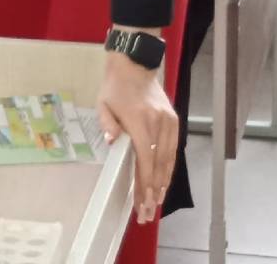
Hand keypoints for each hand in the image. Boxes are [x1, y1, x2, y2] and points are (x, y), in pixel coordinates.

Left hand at [96, 41, 177, 225]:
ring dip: (163, 182)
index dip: (145, 182)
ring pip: (169, 158)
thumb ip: (107, 124)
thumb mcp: (103, 103)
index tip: (143, 201)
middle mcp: (157, 123)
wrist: (135, 65)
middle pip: (158, 163)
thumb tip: (112, 143)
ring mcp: (168, 122)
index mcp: (139, 120)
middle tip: (148, 211)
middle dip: (153, 190)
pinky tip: (164, 180)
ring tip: (156, 201)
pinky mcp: (173, 120)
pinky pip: (173, 148)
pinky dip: (169, 166)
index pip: (145, 158)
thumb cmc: (115, 87)